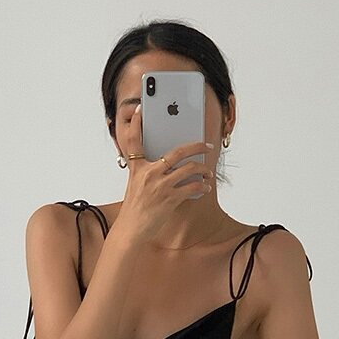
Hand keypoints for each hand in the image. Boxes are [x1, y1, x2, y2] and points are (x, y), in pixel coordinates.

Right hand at [115, 102, 214, 244]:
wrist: (132, 229)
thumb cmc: (135, 209)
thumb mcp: (135, 185)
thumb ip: (147, 172)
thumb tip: (166, 165)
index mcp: (137, 168)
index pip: (133, 141)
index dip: (136, 124)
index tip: (140, 110)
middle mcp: (149, 174)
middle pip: (176, 152)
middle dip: (196, 146)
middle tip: (206, 145)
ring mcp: (160, 186)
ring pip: (189, 169)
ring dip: (203, 169)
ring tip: (207, 172)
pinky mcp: (170, 199)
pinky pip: (192, 188)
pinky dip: (201, 187)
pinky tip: (204, 187)